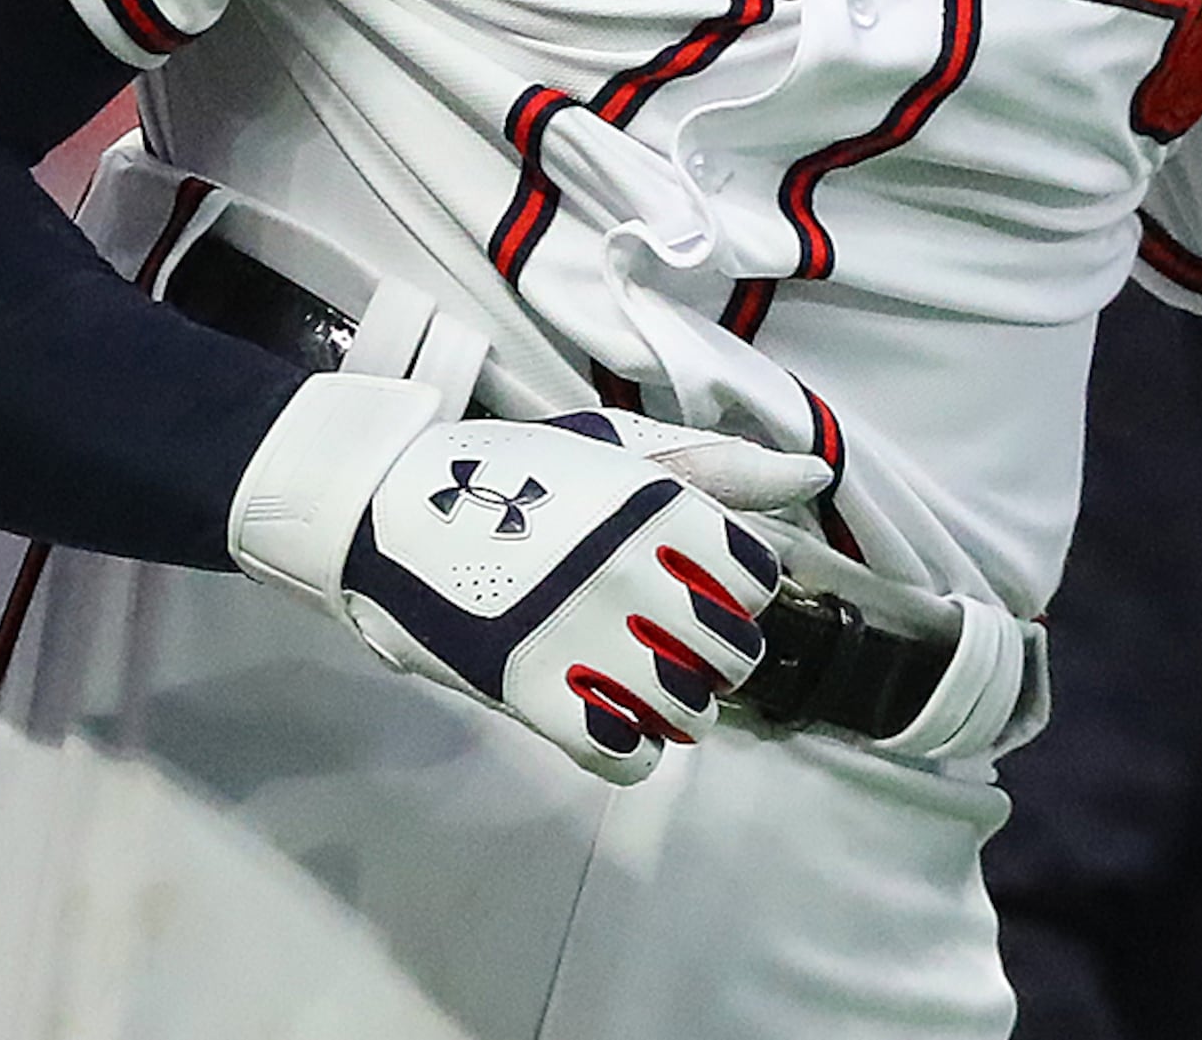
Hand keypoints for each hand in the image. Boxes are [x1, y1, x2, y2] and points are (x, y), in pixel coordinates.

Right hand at [230, 374, 828, 783]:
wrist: (387, 509)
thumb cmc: (510, 474)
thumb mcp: (613, 447)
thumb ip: (719, 466)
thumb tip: (814, 475)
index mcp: (656, 502)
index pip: (755, 577)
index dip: (727, 585)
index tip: (683, 580)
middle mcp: (633, 566)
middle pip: (732, 652)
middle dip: (704, 650)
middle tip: (651, 634)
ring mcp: (587, 632)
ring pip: (691, 711)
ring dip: (669, 703)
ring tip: (624, 674)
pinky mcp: (538, 690)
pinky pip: (631, 755)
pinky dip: (625, 743)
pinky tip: (596, 708)